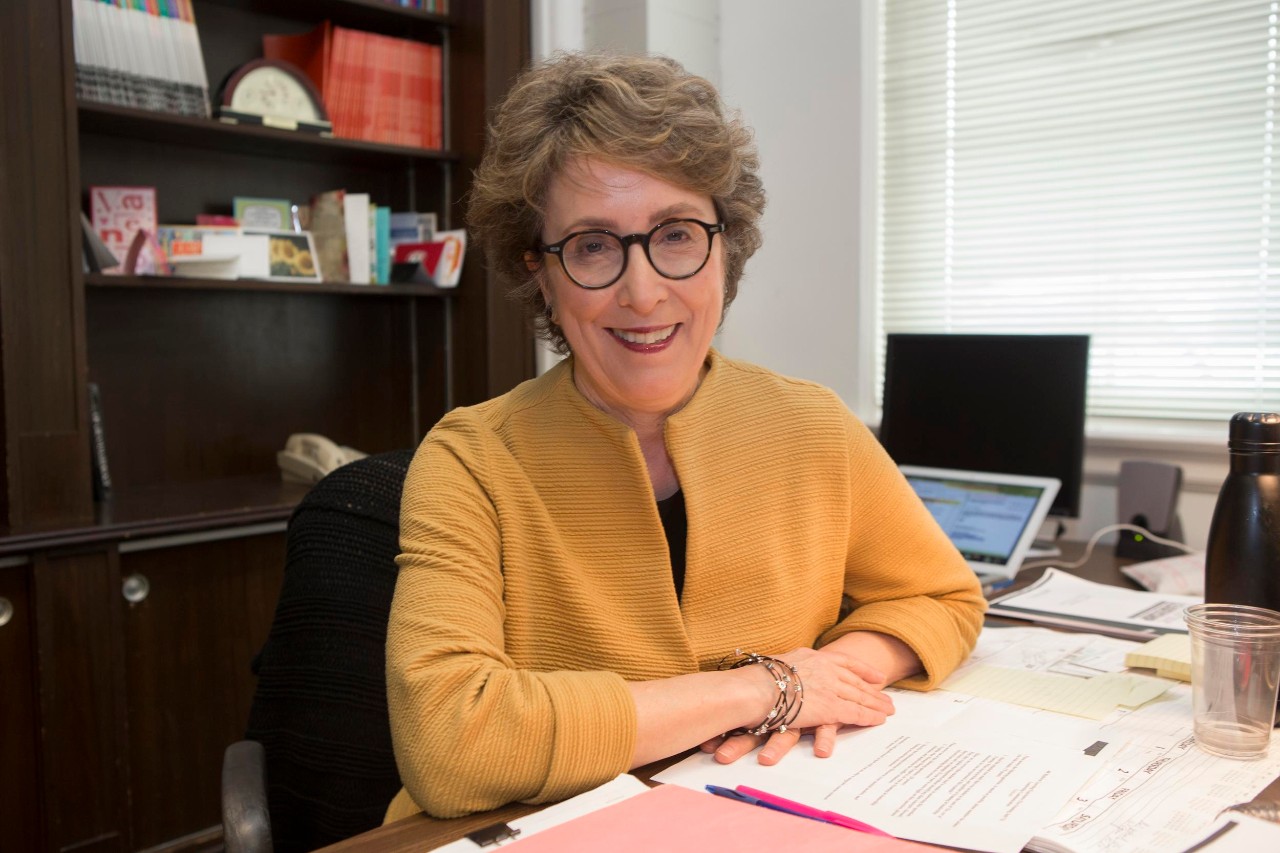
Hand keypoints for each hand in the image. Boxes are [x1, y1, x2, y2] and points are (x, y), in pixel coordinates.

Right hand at [699, 647, 894, 764]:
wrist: (754, 690)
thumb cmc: (755, 680)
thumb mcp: (774, 665)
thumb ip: (786, 670)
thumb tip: (780, 676)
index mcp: (811, 657)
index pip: (843, 662)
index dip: (862, 670)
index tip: (876, 676)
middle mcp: (824, 669)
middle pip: (855, 681)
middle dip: (873, 690)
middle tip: (887, 698)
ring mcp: (829, 688)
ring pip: (859, 696)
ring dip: (876, 704)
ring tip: (889, 710)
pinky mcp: (830, 708)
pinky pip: (855, 713)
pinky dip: (869, 716)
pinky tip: (879, 720)